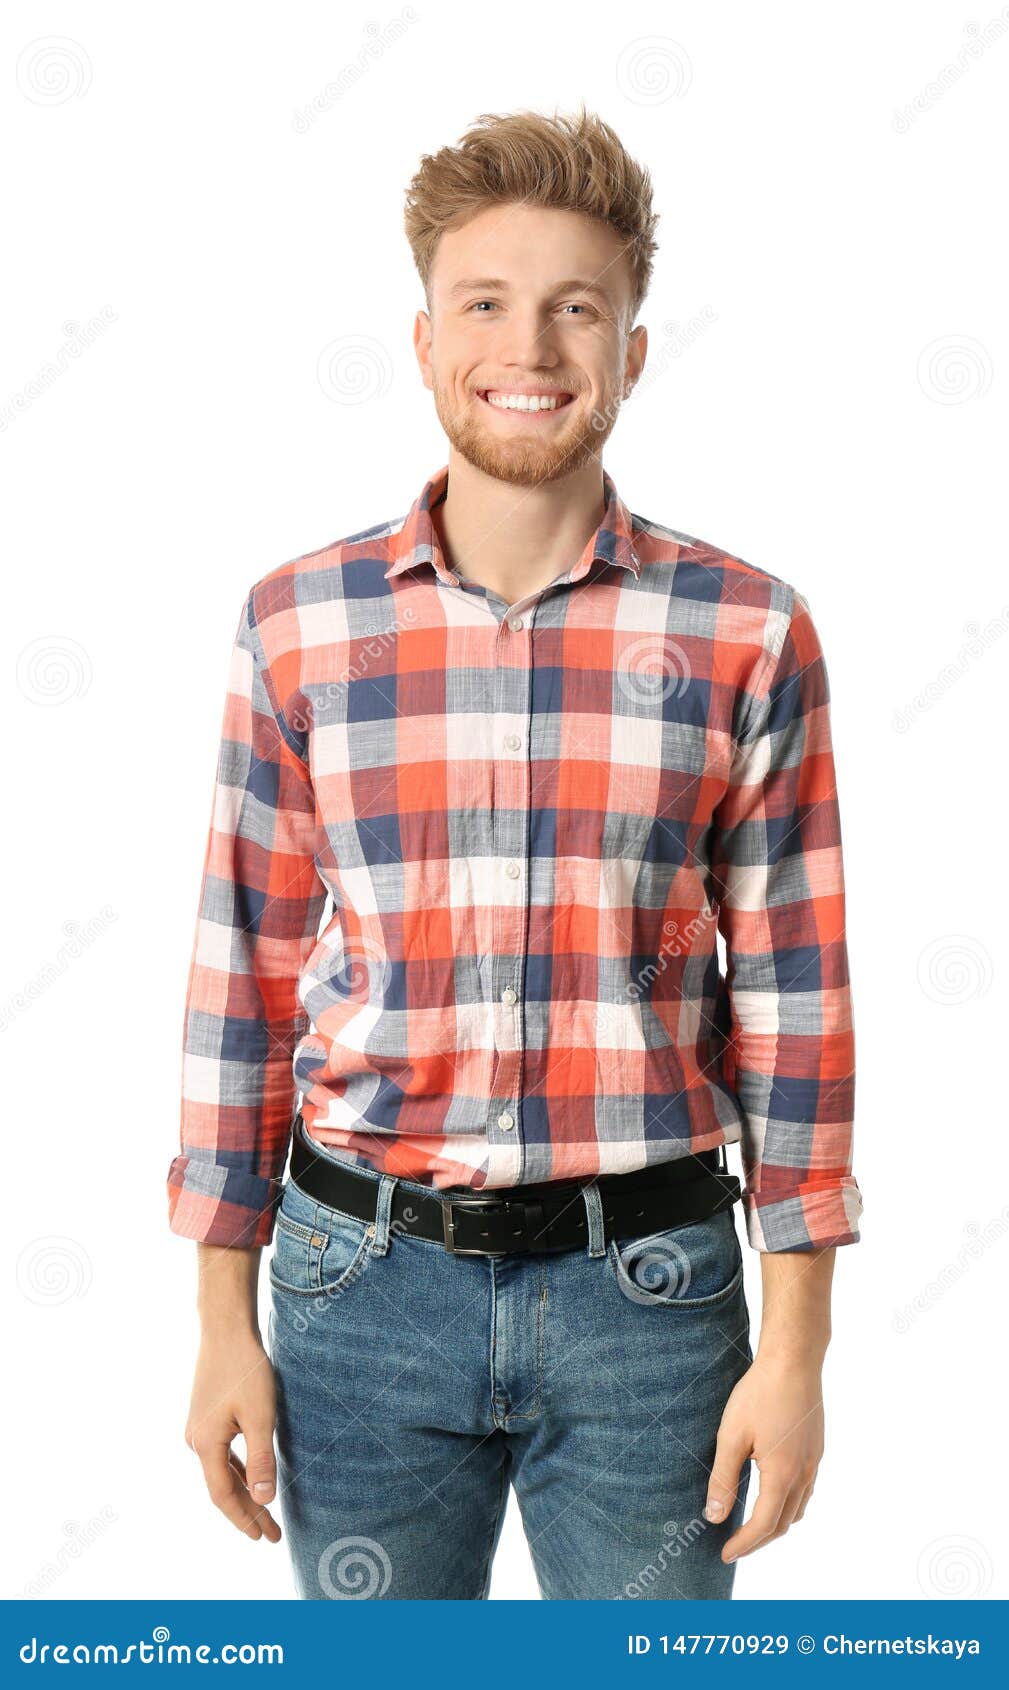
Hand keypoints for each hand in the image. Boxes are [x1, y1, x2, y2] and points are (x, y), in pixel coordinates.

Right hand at [185, 1329, 281, 1541]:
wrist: (225, 1330)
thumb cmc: (246, 1370)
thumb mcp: (261, 1416)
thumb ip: (261, 1459)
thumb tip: (264, 1500)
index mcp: (206, 1444)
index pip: (223, 1495)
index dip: (244, 1519)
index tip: (264, 1537)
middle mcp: (196, 1441)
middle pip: (223, 1487)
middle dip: (248, 1511)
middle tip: (272, 1535)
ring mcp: (199, 1429)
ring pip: (222, 1471)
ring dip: (244, 1491)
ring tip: (265, 1513)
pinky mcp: (206, 1417)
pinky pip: (222, 1454)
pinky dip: (238, 1470)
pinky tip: (251, 1478)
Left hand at [703, 1352, 823, 1561]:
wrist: (794, 1360)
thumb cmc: (759, 1394)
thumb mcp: (731, 1435)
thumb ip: (723, 1478)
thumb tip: (713, 1516)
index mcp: (782, 1475)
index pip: (763, 1525)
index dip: (744, 1544)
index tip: (725, 1554)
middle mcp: (803, 1473)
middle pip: (784, 1523)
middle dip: (759, 1540)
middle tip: (735, 1545)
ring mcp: (814, 1461)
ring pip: (799, 1509)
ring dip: (776, 1524)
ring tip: (752, 1526)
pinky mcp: (816, 1448)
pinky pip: (805, 1490)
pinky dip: (789, 1504)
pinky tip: (774, 1494)